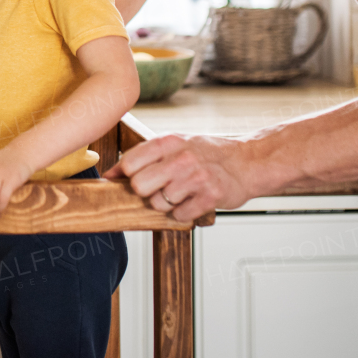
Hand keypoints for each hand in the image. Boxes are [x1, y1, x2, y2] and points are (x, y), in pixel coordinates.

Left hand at [105, 133, 254, 221]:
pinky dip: (184, 213)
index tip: (130, 180)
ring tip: (182, 192)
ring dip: (167, 204)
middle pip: (139, 186)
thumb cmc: (207, 154)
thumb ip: (145, 156)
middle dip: (146, 192)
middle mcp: (181, 158)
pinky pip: (180, 215)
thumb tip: (110, 174)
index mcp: (169, 142)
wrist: (247, 162)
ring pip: (158, 203)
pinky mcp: (209, 196)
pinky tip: (194, 201)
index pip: (130, 162)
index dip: (126, 175)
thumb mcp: (176, 145)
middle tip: (160, 187)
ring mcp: (196, 177)